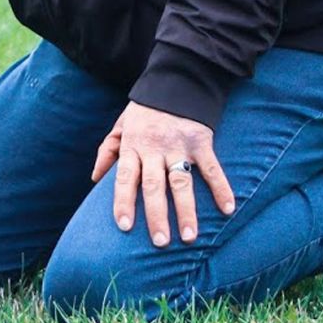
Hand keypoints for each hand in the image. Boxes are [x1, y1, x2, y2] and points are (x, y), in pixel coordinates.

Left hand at [91, 102, 235, 246]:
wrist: (176, 80)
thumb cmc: (145, 109)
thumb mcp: (121, 125)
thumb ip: (108, 151)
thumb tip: (95, 179)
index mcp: (132, 146)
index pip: (125, 178)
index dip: (123, 201)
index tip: (124, 226)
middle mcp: (154, 149)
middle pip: (154, 186)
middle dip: (156, 215)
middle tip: (160, 242)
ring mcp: (179, 146)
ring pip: (181, 182)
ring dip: (186, 211)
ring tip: (189, 237)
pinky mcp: (202, 141)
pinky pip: (212, 168)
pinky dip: (221, 188)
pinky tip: (228, 209)